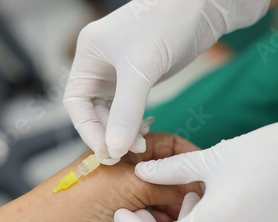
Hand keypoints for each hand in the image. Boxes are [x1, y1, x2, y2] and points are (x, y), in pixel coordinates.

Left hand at [35, 132, 200, 221]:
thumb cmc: (84, 195)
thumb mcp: (133, 186)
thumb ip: (167, 186)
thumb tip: (196, 186)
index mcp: (125, 147)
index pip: (166, 146)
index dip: (186, 156)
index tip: (204, 169)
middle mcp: (126, 165)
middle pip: (163, 171)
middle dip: (182, 183)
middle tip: (200, 196)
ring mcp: (123, 188)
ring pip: (157, 192)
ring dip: (173, 203)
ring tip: (188, 213)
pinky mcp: (121, 209)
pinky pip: (148, 210)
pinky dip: (160, 216)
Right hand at [64, 0, 269, 160]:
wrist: (201, 8)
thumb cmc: (165, 24)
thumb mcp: (141, 69)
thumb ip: (126, 111)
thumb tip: (114, 148)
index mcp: (89, 55)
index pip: (75, 102)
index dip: (87, 129)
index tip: (106, 150)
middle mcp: (100, 65)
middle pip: (93, 110)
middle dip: (109, 132)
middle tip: (127, 152)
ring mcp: (121, 72)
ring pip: (113, 111)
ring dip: (124, 131)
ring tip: (141, 144)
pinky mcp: (141, 77)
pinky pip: (130, 107)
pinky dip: (135, 122)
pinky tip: (146, 131)